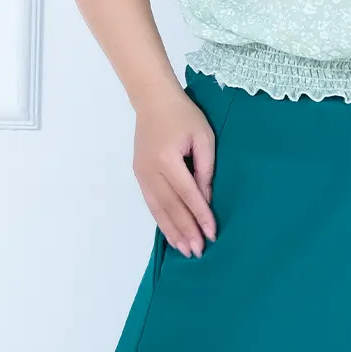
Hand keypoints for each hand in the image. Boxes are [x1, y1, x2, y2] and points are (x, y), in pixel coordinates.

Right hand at [133, 86, 217, 256]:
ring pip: (158, 209)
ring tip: (185, 250)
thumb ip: (205, 169)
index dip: (200, 215)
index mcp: (167, 159)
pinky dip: (162, 221)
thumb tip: (206, 200)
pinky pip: (151, 203)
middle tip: (198, 251)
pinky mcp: (139, 175)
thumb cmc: (183, 115)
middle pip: (171, 207)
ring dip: (172, 231)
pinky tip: (171, 234)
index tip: (212, 233)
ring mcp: (141, 174)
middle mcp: (150, 170)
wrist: (153, 100)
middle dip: (186, 230)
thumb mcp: (203, 137)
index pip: (188, 194)